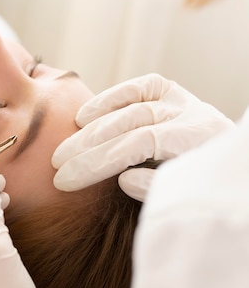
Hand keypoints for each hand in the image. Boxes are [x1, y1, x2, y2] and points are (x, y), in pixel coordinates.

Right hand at [52, 73, 234, 200]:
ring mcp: (182, 101)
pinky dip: (110, 99)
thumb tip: (123, 179)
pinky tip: (83, 117)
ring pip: (130, 108)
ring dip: (91, 128)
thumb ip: (158, 189)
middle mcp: (191, 114)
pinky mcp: (172, 93)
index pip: (139, 144)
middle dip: (87, 148)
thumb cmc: (205, 190)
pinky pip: (139, 88)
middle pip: (129, 125)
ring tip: (63, 150)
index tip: (67, 181)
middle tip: (57, 167)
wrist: (234, 168)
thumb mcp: (189, 198)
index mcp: (199, 140)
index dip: (98, 162)